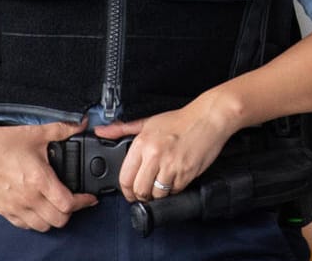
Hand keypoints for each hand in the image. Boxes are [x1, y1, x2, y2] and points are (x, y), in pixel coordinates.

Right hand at [0, 118, 95, 231]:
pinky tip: (38, 210)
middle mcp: (28, 197)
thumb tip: (80, 123)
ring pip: (42, 226)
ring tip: (57, 206)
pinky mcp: (3, 209)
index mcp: (39, 180)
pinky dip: (35, 222)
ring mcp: (14, 206)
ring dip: (53, 219)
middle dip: (71, 212)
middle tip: (75, 201)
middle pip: (58, 220)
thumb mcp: (36, 132)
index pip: (68, 204)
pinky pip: (24, 225)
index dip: (84, 202)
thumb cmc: (0, 144)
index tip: (90, 198)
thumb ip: (62, 129)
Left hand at [96, 94, 238, 201]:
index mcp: (142, 143)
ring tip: (161, 185)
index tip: (130, 192)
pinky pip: (175, 190)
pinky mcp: (187, 172)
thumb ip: (122, 129)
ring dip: (158, 194)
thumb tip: (101, 132)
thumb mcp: (149, 122)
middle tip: (146, 192)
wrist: (210, 117)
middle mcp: (155, 155)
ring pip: (157, 194)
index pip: (125, 178)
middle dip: (141, 196)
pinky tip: (175, 179)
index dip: (126, 190)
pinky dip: (174, 189)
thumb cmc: (181, 120)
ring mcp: (172, 165)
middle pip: (140, 190)